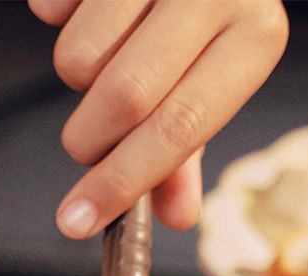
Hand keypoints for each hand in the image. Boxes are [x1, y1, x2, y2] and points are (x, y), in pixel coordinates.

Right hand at [36, 0, 287, 236]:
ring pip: (79, 56)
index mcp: (254, 38)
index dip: (121, 183)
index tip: (74, 222)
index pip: (179, 129)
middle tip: (89, 140)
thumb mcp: (216, 75)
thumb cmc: (209, 9)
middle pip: (124, 97)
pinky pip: (53, 6)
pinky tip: (90, 7)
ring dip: (76, 77)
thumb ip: (188, 147)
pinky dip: (58, 19)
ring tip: (106, 54)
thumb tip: (175, 216)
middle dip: (89, 140)